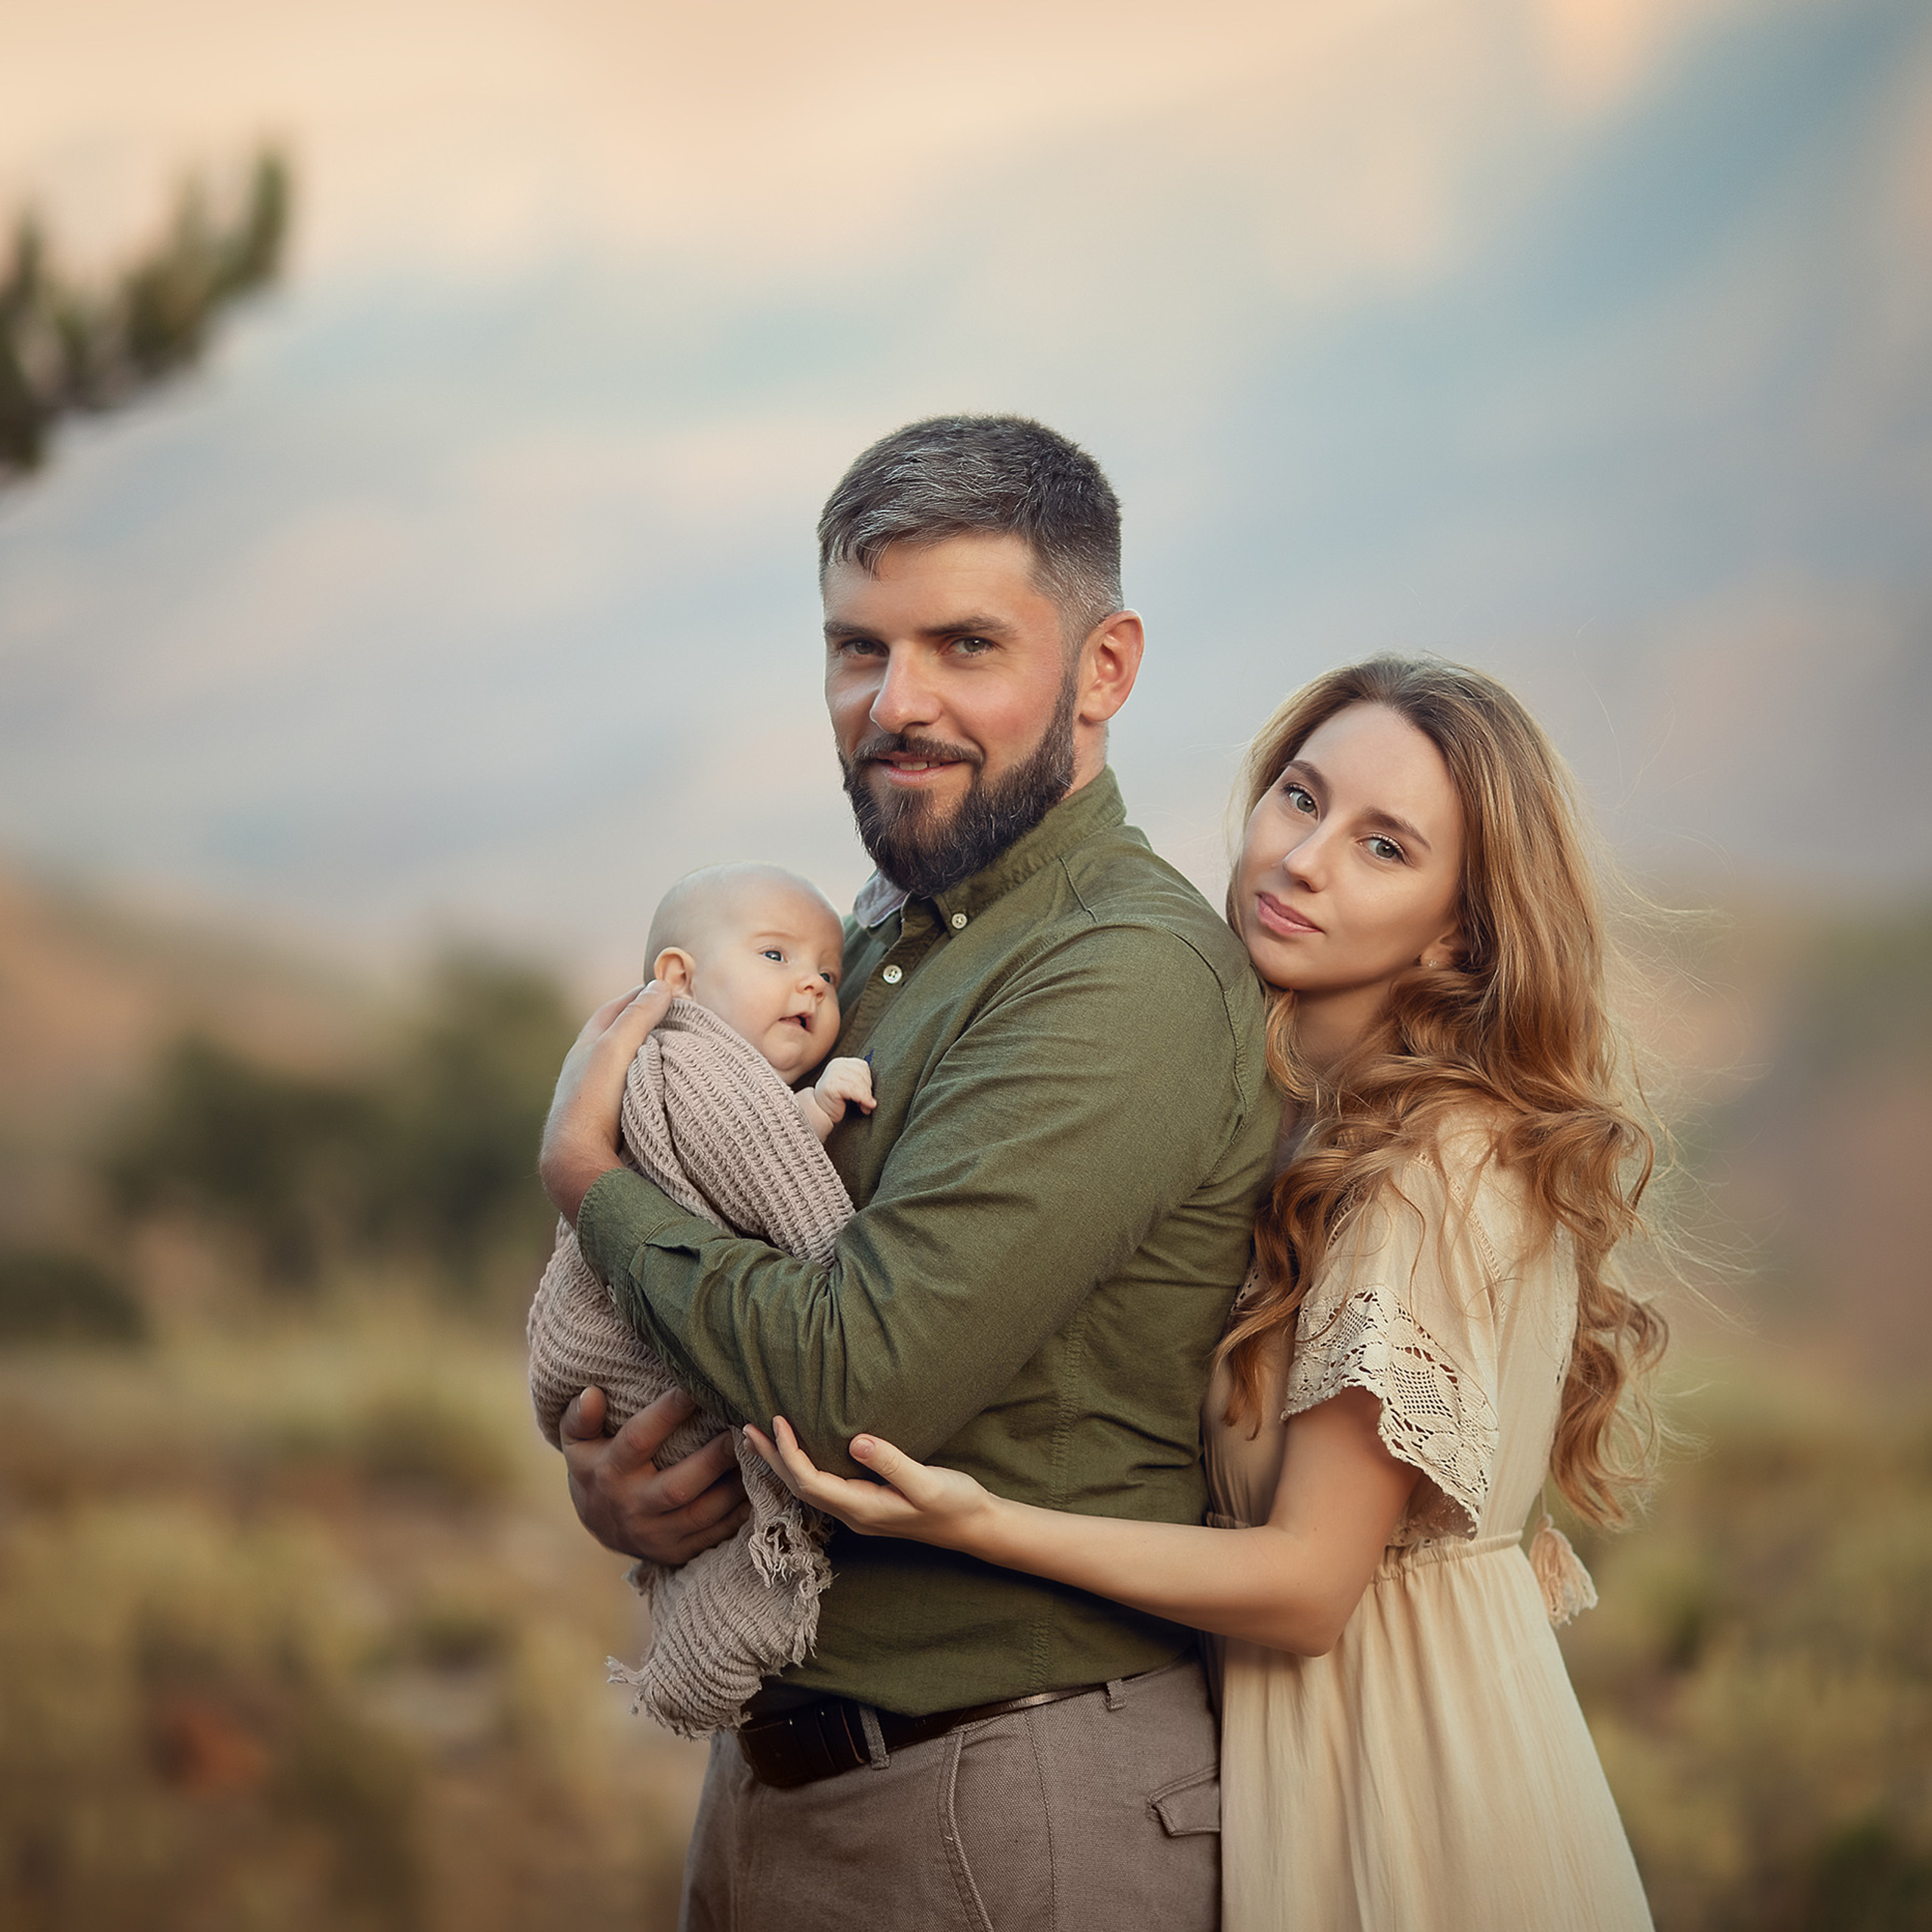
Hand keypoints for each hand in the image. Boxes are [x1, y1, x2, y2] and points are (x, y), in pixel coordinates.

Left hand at [539, 980, 674, 1222]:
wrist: (577, 1159)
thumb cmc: (593, 1099)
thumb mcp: (615, 1048)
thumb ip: (637, 1016)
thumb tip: (661, 986)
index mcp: (585, 1047)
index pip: (614, 1010)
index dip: (639, 995)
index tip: (666, 989)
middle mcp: (586, 1069)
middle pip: (617, 1036)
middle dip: (644, 1023)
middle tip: (676, 1016)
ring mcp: (595, 1096)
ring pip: (624, 1065)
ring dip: (647, 1054)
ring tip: (675, 1050)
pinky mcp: (606, 1120)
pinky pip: (629, 1090)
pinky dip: (647, 1080)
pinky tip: (663, 1087)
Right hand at [561, 1385, 749, 1563]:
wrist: (598, 1527)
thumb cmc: (595, 1468)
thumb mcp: (578, 1443)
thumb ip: (580, 1418)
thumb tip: (591, 1393)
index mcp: (609, 1472)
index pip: (638, 1439)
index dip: (667, 1412)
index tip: (697, 1386)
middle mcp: (632, 1506)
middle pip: (678, 1486)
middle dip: (714, 1459)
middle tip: (743, 1429)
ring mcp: (655, 1534)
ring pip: (702, 1515)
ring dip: (734, 1489)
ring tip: (759, 1457)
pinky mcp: (676, 1552)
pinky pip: (712, 1536)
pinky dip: (738, 1516)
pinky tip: (760, 1490)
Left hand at [744, 1417, 995, 1551]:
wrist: (974, 1526)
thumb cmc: (954, 1503)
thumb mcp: (927, 1482)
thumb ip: (892, 1462)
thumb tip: (857, 1441)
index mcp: (862, 1508)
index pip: (810, 1481)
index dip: (788, 1453)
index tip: (776, 1421)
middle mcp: (853, 1514)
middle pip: (799, 1487)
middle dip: (772, 1458)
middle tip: (745, 1428)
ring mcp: (859, 1511)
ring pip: (808, 1488)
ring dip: (783, 1463)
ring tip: (763, 1438)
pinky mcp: (867, 1503)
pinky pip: (823, 1485)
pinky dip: (803, 1466)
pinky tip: (802, 1452)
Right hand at [811, 1056, 876, 1126]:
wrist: (819, 1112)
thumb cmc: (836, 1101)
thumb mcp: (850, 1087)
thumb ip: (861, 1083)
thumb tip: (878, 1089)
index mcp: (841, 1062)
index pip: (863, 1066)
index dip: (869, 1081)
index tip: (869, 1094)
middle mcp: (836, 1065)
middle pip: (862, 1073)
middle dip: (868, 1090)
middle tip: (868, 1103)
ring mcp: (832, 1074)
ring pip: (859, 1082)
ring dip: (866, 1096)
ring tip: (865, 1106)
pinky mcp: (831, 1085)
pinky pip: (853, 1090)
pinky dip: (863, 1098)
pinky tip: (865, 1107)